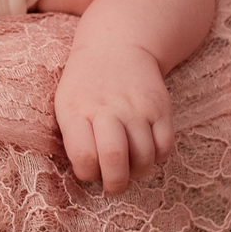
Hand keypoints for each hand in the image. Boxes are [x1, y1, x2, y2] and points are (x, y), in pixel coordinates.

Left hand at [53, 43, 172, 193]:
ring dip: (137, 172)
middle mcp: (108, 109)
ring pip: (144, 157)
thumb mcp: (65, 104)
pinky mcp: (161, 108)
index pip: (84, 156)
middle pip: (114, 158)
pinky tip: (145, 151)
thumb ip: (73, 138)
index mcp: (77, 110)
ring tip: (128, 167)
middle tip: (113, 185)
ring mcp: (137, 108)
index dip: (86, 173)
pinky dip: (157, 157)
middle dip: (115, 183)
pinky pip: (165, 147)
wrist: (116, 46)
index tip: (88, 171)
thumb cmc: (85, 85)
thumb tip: (89, 175)